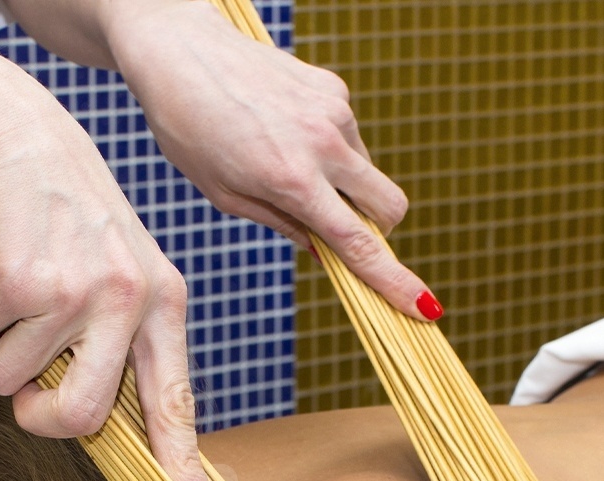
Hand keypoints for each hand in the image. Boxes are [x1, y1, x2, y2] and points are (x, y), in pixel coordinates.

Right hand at [0, 73, 207, 480]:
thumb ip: (119, 340)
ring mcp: (74, 292)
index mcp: (162, 304)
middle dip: (37, 416)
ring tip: (10, 292)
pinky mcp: (20, 281)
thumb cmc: (65, 210)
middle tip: (27, 391)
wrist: (13, 130)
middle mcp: (128, 302)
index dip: (180, 463)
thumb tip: (99, 422)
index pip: (173, 400)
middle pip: (78, 419)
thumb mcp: (118, 266)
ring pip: (10, 379)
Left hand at [109, 0, 435, 317]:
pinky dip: (330, 153)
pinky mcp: (334, 88)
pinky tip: (283, 135)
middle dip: (378, 231)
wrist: (179, 51)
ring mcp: (335, 111)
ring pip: (367, 172)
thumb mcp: (227, 196)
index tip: (424, 307)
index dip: (394, 280)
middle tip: (338, 233)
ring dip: (344, 188)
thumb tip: (327, 252)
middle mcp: (325, 144)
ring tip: (283, 167)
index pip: (359, 243)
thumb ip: (284, 225)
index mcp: (293, 181)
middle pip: (389, 207)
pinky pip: (349, 138)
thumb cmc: (191, 132)